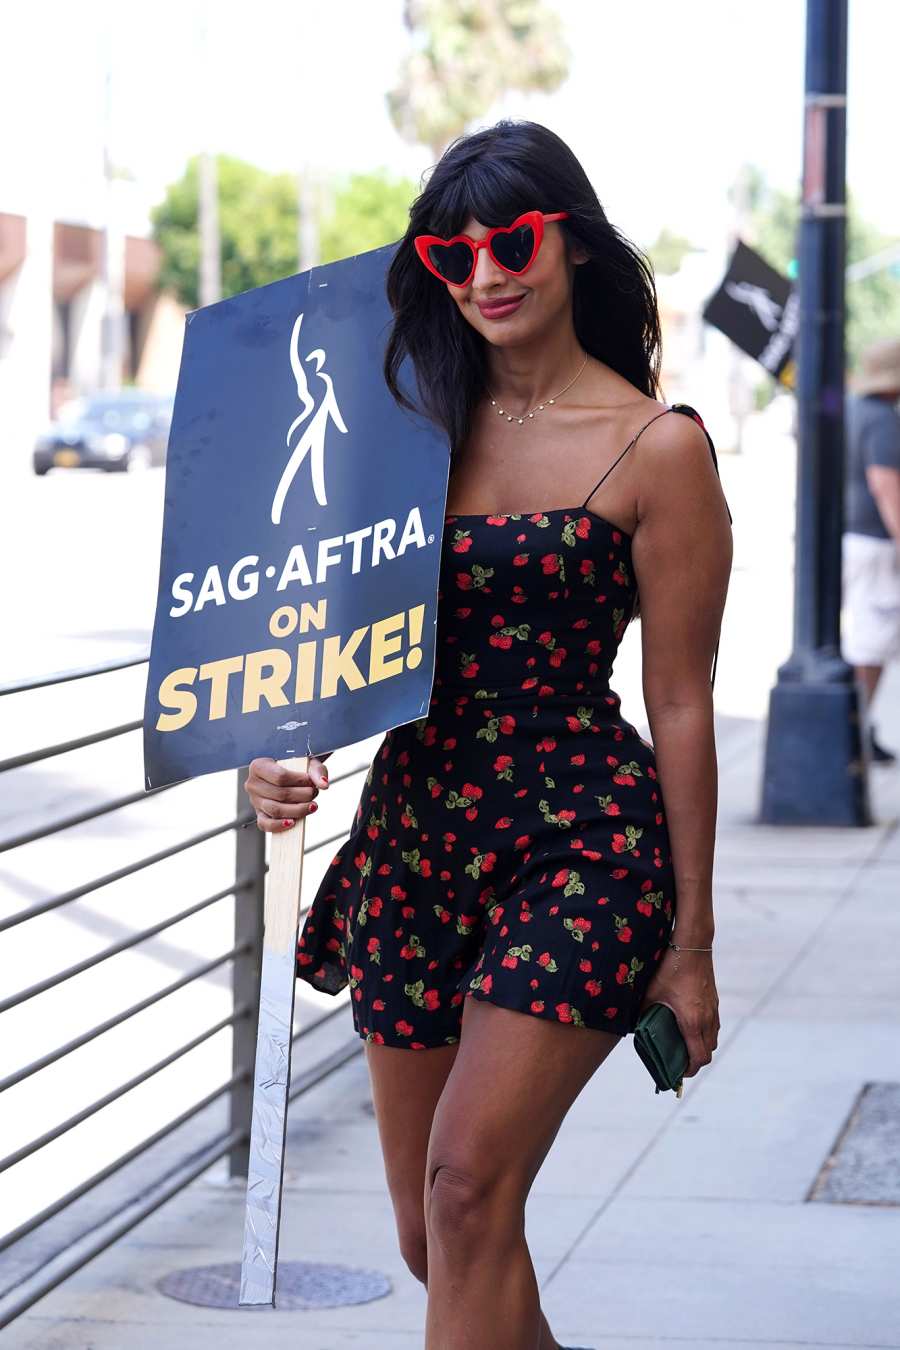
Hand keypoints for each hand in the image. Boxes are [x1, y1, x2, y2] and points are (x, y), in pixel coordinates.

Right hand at [244, 755, 329, 832]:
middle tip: (314, 793)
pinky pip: (265, 824)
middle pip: (279, 794)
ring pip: (275, 810)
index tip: (310, 782)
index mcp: (258, 766)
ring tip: (311, 806)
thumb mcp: (307, 762)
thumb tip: (323, 784)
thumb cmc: (297, 767)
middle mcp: (253, 784)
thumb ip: (317, 770)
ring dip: (297, 810)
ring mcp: (255, 801)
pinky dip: (279, 825)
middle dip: (301, 796)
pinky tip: (293, 822)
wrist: (291, 774)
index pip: (280, 776)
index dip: (299, 781)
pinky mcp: (259, 814)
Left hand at [638, 945, 719, 1077]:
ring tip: (684, 1046)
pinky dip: (705, 1033)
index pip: (698, 1058)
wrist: (693, 946)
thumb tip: (634, 1028)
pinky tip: (690, 1026)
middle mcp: (707, 1018)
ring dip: (701, 1047)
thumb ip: (644, 1013)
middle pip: (708, 1052)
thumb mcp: (651, 992)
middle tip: (678, 1062)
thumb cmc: (670, 968)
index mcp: (692, 1021)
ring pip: (713, 1039)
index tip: (679, 1074)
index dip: (689, 1071)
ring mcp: (713, 1010)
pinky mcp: (714, 1001)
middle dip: (694, 1061)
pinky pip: (714, 1026)